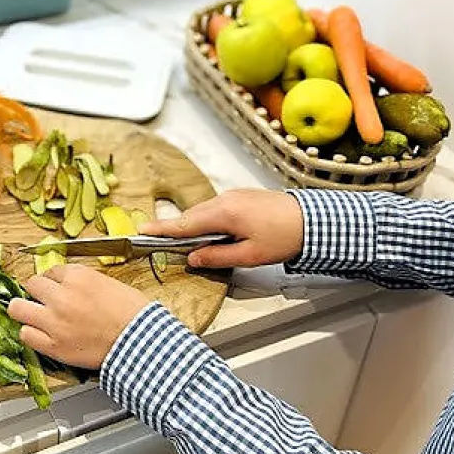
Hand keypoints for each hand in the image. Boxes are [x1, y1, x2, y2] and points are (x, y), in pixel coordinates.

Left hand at [8, 266, 150, 370]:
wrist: (141, 341)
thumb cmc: (134, 314)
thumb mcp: (110, 284)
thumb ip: (85, 282)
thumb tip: (71, 285)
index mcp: (78, 276)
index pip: (51, 271)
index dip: (54, 281)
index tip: (56, 287)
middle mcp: (62, 295)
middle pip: (31, 284)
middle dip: (37, 292)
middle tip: (43, 300)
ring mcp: (54, 321)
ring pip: (17, 308)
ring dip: (24, 310)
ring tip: (31, 314)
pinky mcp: (53, 345)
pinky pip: (25, 334)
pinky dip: (30, 333)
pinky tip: (40, 333)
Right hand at [140, 189, 303, 267]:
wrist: (311, 220)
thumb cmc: (285, 236)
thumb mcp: (249, 255)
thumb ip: (217, 256)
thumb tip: (194, 258)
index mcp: (224, 214)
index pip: (184, 223)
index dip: (162, 228)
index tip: (143, 230)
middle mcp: (225, 199)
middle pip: (191, 216)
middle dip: (176, 229)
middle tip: (160, 242)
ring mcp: (233, 195)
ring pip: (203, 212)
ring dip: (194, 226)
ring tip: (191, 243)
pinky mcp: (241, 197)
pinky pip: (215, 208)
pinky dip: (208, 220)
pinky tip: (213, 233)